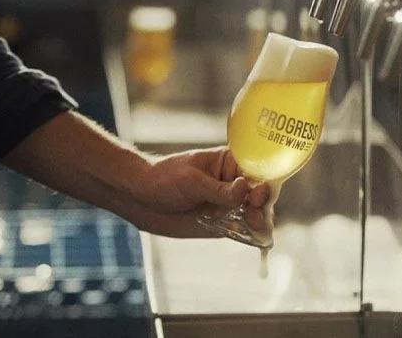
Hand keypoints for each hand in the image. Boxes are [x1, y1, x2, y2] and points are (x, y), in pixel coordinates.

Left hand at [128, 147, 270, 237]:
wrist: (140, 199)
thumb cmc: (164, 179)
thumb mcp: (192, 182)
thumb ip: (219, 189)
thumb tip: (245, 189)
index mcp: (229, 163)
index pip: (254, 170)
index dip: (261, 181)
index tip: (257, 193)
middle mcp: (233, 183)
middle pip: (258, 192)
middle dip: (261, 202)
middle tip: (255, 212)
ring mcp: (229, 204)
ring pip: (253, 212)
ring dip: (259, 219)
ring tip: (255, 226)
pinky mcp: (223, 223)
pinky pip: (242, 228)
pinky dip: (251, 234)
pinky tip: (257, 238)